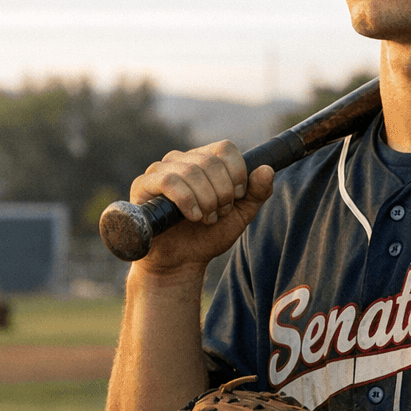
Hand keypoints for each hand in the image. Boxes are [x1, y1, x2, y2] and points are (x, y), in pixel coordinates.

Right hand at [128, 141, 274, 274]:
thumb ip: (257, 193)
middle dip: (221, 193)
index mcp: (205, 160)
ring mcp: (160, 170)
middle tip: (218, 214)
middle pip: (210, 162)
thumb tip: (267, 169)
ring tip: (204, 218)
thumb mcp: (241, 215)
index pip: (225, 148)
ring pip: (191, 171)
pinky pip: (168, 181)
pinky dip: (187, 200)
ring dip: (205, 200)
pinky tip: (192, 216)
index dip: (237, 173)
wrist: (182, 262)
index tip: (236, 197)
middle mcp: (182, 159)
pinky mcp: (143, 185)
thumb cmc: (209, 236)